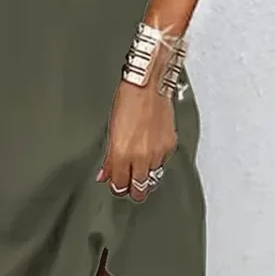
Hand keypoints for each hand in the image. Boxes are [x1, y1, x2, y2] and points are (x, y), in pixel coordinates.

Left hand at [97, 61, 176, 201]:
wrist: (149, 85)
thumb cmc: (128, 101)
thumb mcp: (111, 130)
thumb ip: (109, 157)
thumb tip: (105, 173)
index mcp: (122, 153)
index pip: (120, 185)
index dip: (117, 187)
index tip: (115, 184)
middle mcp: (141, 156)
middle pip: (139, 188)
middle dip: (132, 189)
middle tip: (128, 185)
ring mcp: (158, 153)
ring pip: (152, 178)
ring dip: (145, 176)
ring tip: (139, 171)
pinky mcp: (170, 146)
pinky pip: (162, 163)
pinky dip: (156, 162)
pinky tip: (150, 155)